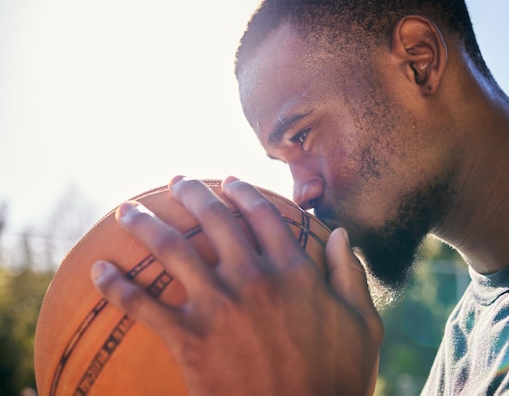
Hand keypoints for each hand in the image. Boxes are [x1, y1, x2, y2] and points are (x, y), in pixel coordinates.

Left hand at [91, 176, 382, 395]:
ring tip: (127, 210)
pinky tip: (98, 271)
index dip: (244, 192)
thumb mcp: (363, 326)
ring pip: (173, 250)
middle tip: (177, 181)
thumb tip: (340, 234)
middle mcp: (253, 277)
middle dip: (192, 193)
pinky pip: (144, 307)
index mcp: (294, 271)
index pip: (264, 215)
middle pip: (215, 220)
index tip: (230, 180)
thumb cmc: (336, 380)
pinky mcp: (189, 340)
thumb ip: (351, 275)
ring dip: (146, 224)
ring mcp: (218, 306)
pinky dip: (117, 287)